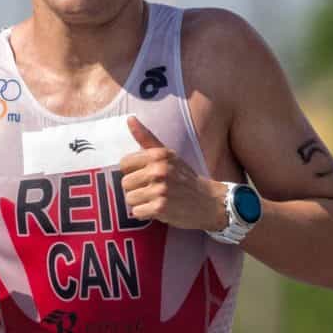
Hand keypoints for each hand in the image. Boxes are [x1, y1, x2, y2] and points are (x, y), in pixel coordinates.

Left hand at [118, 116, 226, 230]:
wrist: (208, 201)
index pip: (124, 164)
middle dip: (136, 189)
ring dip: (140, 203)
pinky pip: (136, 212)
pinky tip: (158, 209)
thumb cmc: (184, 178)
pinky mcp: (160, 207)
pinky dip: (145, 214)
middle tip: (153, 190)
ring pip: (129, 199)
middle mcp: (158, 170)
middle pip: (125, 183)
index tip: (146, 176)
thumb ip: (146, 138)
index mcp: (158, 155)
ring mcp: (160, 189)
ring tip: (156, 199)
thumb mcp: (168, 155)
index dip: (132, 172)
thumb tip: (129, 118)